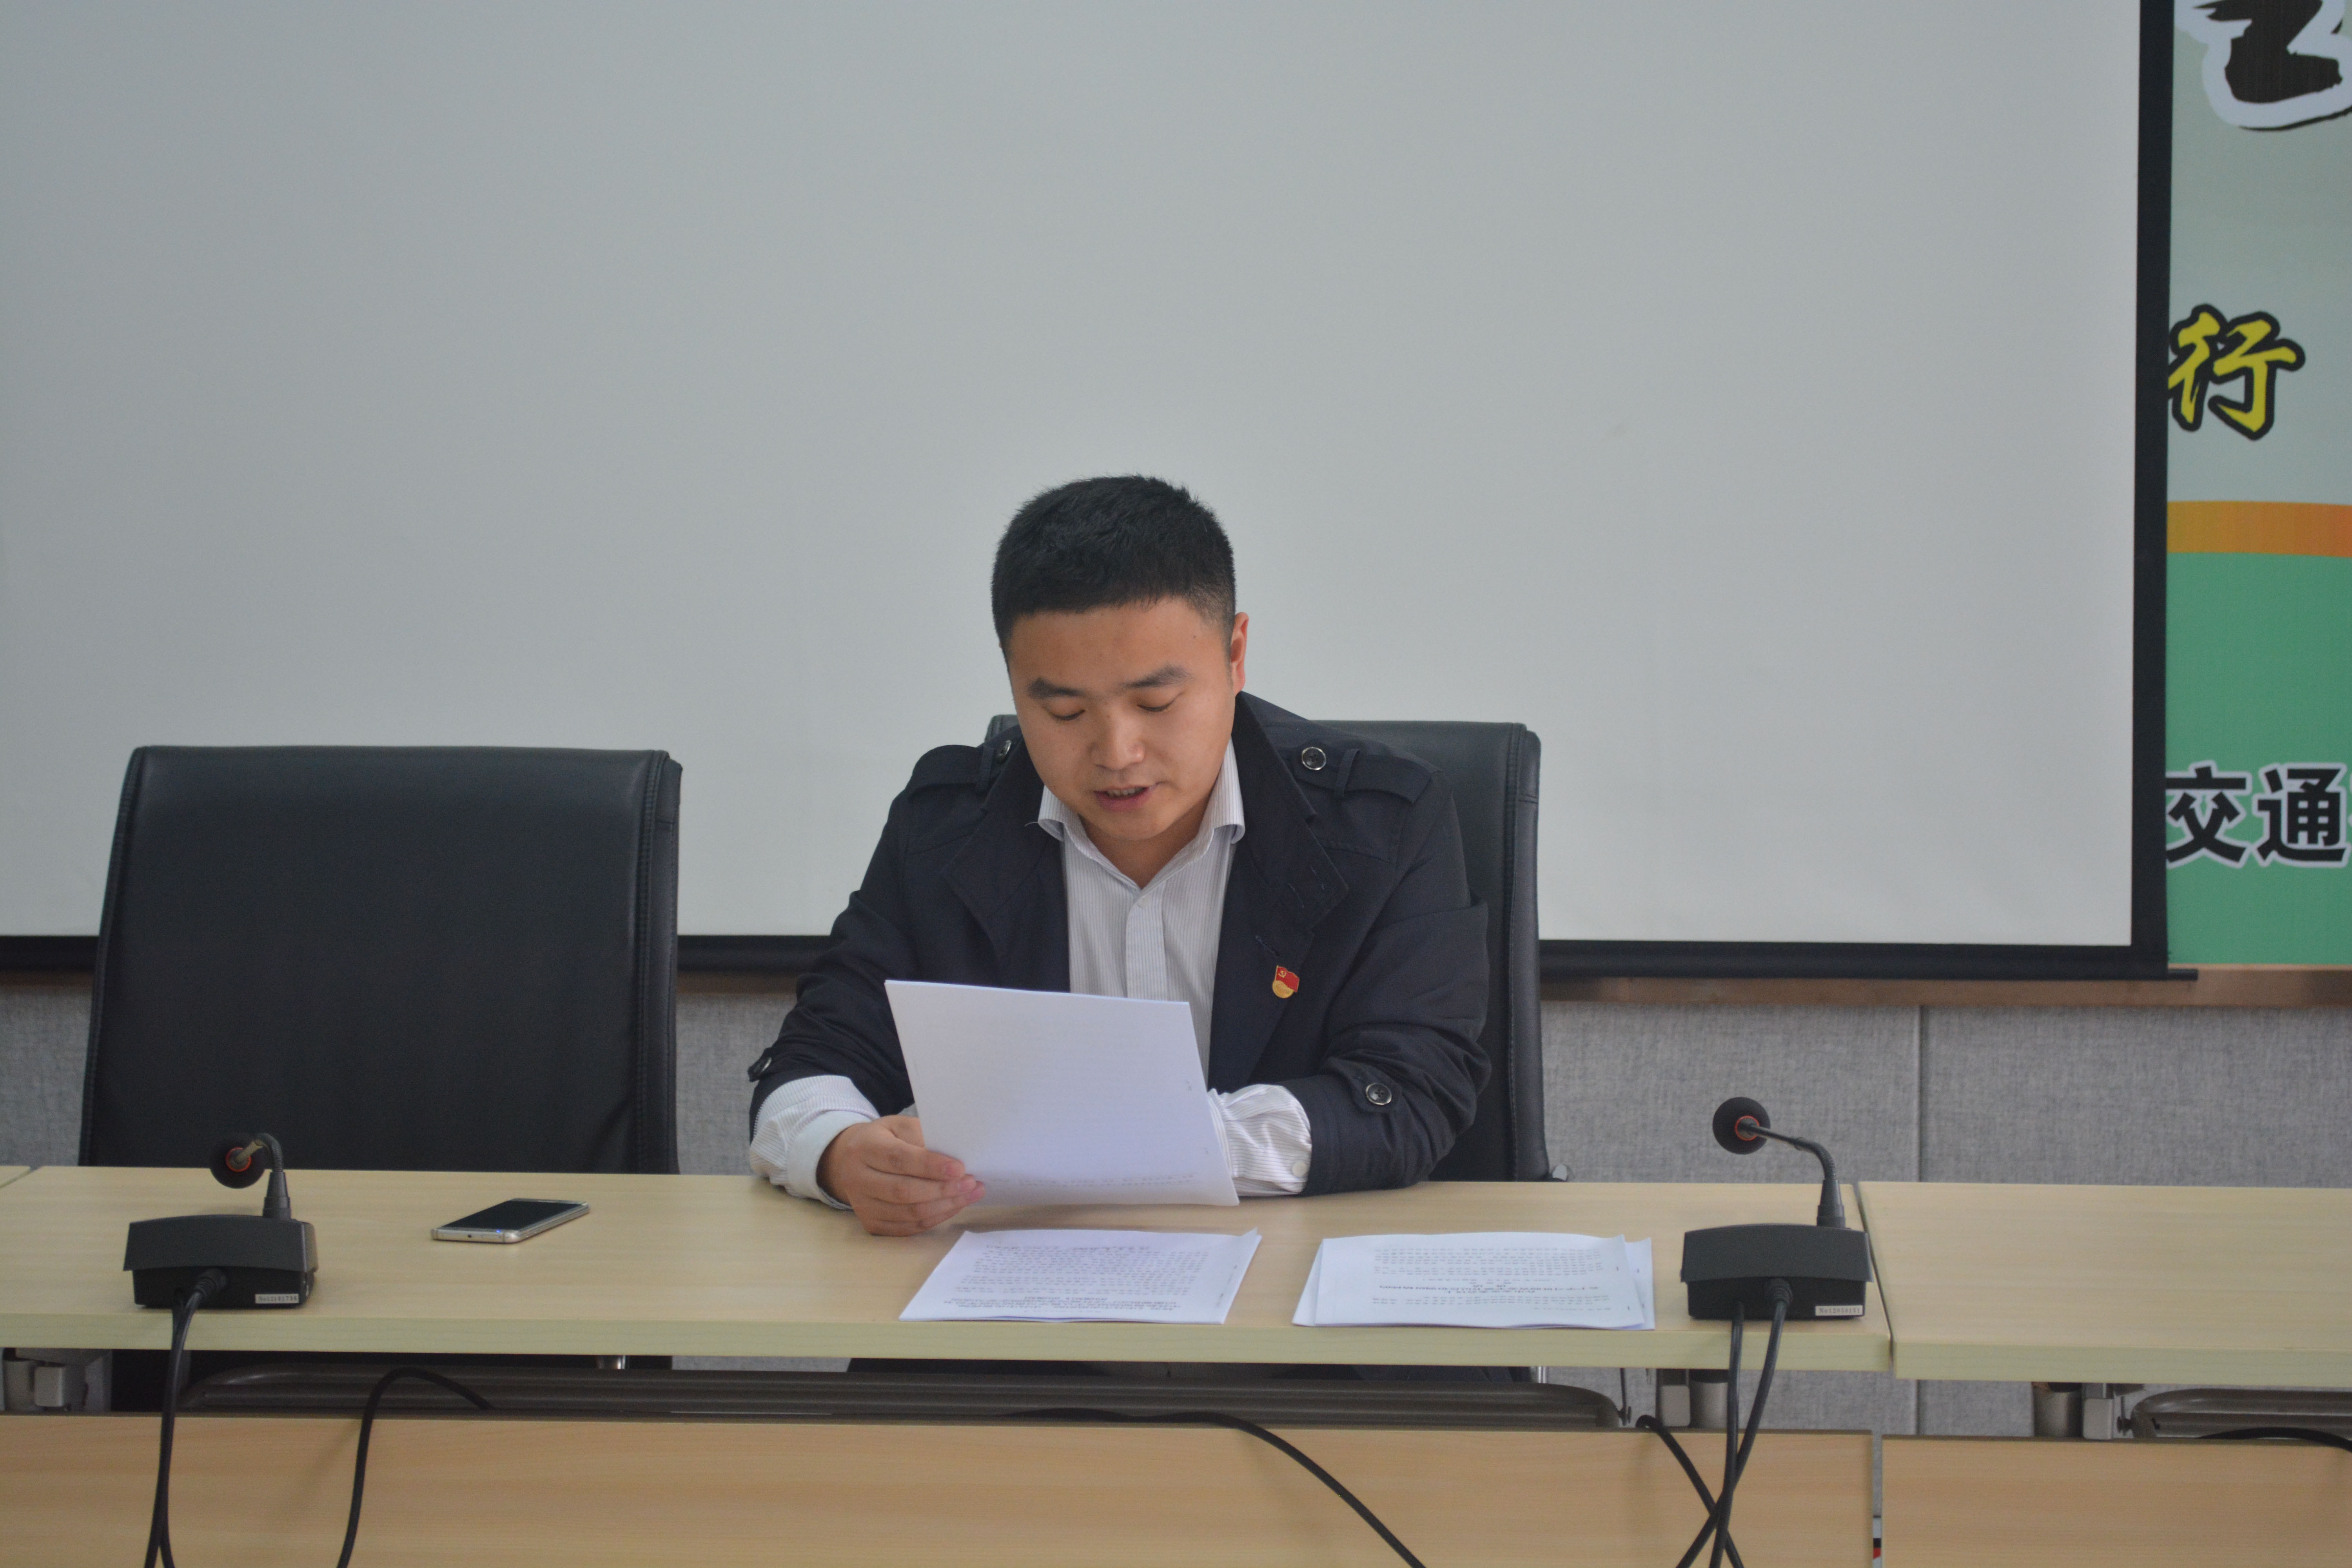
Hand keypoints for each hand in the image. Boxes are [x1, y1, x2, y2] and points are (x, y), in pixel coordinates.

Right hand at [816, 1115, 982, 1235]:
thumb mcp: (900, 1126)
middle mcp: (858, 1179)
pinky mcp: (871, 1224)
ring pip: (908, 1213)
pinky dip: (935, 1218)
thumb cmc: (885, 1139)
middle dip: (942, 1189)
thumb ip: (923, 1137)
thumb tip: (955, 1157)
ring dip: (944, 1206)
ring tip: (970, 1194)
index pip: (898, 1159)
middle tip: (971, 1183)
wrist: (850, 1160)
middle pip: (903, 1191)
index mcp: (865, 1148)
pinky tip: (954, 1206)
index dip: (930, 1166)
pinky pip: (908, 1227)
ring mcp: (863, 1206)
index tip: (960, 1168)